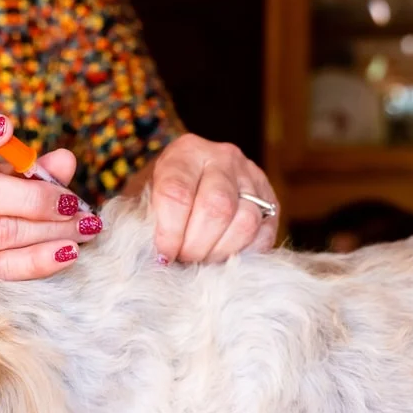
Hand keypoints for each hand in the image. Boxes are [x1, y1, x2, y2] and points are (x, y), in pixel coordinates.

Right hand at [0, 112, 101, 279]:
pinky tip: (68, 252)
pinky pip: (2, 266)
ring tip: (84, 226)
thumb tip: (65, 162)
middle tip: (72, 203)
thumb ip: (34, 165)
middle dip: (33, 198)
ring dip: (48, 230)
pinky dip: (39, 260)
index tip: (6, 126)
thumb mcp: (6, 169)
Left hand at [145, 134, 278, 263]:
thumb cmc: (161, 195)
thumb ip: (142, 219)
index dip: (169, 232)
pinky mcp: (271, 202)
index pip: (177, 193)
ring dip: (220, 253)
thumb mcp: (142, 197)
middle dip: (196, 245)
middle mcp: (223, 158)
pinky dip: (244, 254)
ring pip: (244, 222)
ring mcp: (252, 178)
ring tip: (201, 261)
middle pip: (216, 208)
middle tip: (183, 260)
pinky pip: (264, 235)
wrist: (191, 183)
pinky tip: (223, 258)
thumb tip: (144, 252)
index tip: (163, 256)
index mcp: (186, 152)